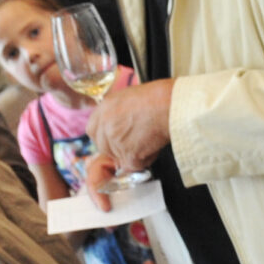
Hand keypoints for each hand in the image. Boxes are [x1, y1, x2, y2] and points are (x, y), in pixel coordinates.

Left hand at [82, 78, 173, 209]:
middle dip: (117, 150)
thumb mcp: (129, 99)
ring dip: (134, 155)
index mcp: (104, 108)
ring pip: (120, 158)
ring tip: (150, 140)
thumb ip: (117, 114)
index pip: (92, 130)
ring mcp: (115, 139)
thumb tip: (119, 130)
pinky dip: (145, 160)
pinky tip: (154, 146)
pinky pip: (133, 165)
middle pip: (103, 147)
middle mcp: (105, 123)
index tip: (114, 141)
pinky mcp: (128, 153)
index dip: (104, 138)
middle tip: (135, 144)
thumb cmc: (158, 99)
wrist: (170, 105)